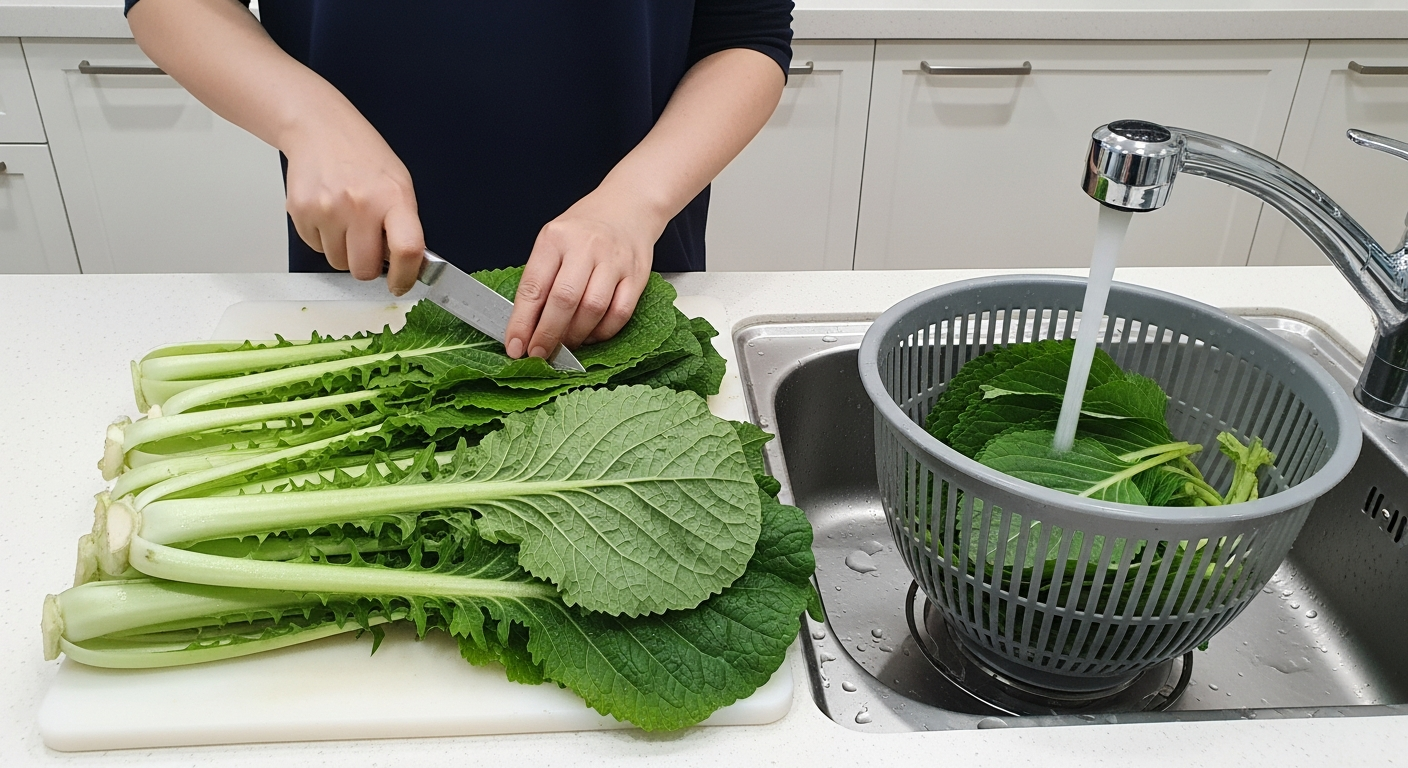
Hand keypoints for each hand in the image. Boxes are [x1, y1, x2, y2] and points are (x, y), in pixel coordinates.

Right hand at [283, 118, 424, 294]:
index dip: (405, 276)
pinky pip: (316, 247)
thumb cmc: (363, 157)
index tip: (401, 284)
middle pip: (363, 269)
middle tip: (367, 244)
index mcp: (393, 198)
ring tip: (346, 219)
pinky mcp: (301, 212)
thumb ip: (403, 225)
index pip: (407, 250)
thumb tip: (405, 265)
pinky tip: (329, 211)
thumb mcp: (398, 184)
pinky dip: (323, 238)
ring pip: (337, 262)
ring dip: (343, 250)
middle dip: (367, 265)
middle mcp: (360, 205)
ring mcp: (327, 209)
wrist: (320, 129)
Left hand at [504, 189, 662, 358]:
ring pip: (593, 309)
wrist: (627, 207)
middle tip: (539, 354)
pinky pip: (620, 313)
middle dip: (548, 334)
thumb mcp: (553, 241)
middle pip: (564, 300)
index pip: (534, 286)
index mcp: (556, 238)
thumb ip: (540, 278)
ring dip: (576, 336)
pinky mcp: (637, 275)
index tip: (515, 346)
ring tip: (565, 346)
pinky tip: (591, 336)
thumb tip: (526, 326)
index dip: (522, 322)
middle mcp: (586, 246)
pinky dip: (603, 332)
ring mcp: (614, 261)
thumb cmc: (584, 229)